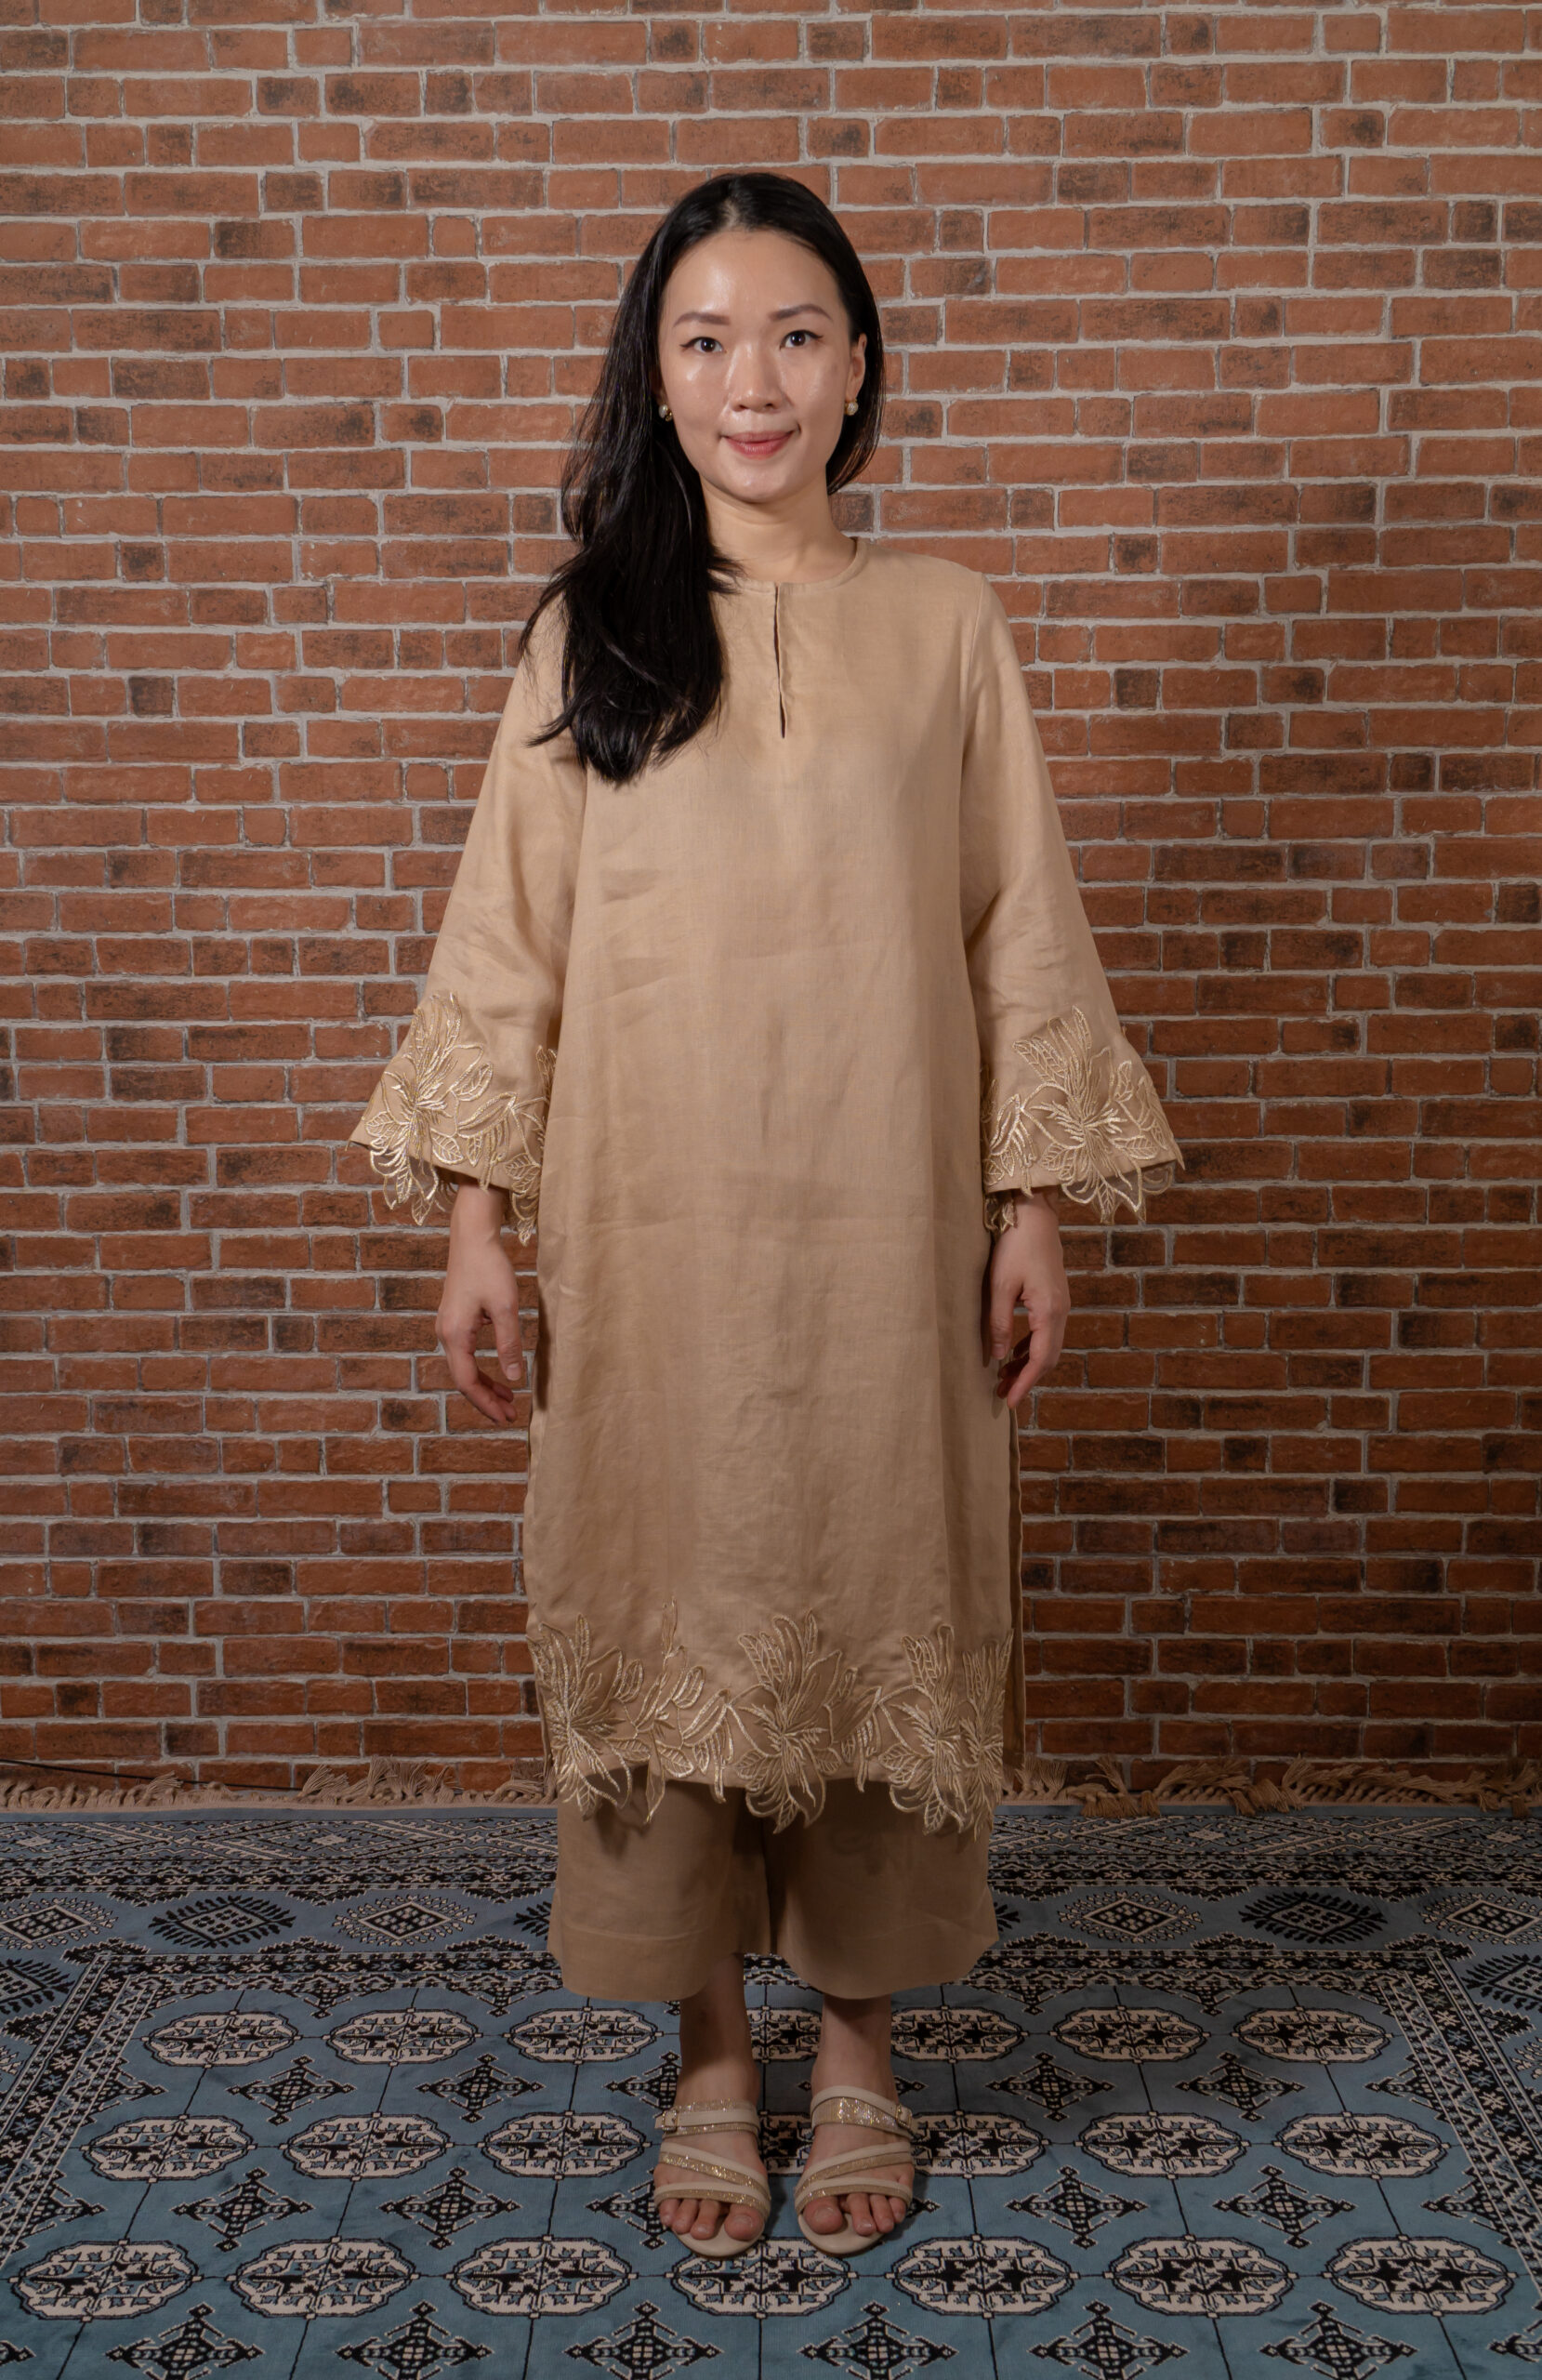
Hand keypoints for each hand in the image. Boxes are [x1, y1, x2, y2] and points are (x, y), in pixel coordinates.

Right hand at [436, 1182, 523, 1424]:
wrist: (472, 1237)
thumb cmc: (490, 1269)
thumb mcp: (506, 1308)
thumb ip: (509, 1344)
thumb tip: (515, 1378)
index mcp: (455, 1335)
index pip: (467, 1382)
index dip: (486, 1403)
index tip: (505, 1417)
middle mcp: (445, 1333)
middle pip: (463, 1378)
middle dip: (486, 1399)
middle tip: (510, 1414)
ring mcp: (447, 1325)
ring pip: (464, 1366)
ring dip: (485, 1384)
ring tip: (509, 1397)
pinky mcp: (454, 1318)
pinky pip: (465, 1353)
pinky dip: (481, 1367)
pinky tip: (500, 1369)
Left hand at [982, 1191, 1069, 1411]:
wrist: (1035, 1216)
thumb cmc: (1014, 1246)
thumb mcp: (999, 1286)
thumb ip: (999, 1323)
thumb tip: (998, 1357)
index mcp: (1049, 1312)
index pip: (1040, 1359)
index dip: (1025, 1383)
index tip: (1010, 1402)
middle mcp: (1061, 1312)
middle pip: (1048, 1358)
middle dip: (1026, 1378)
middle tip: (1001, 1394)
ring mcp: (1061, 1304)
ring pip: (1048, 1346)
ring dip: (1028, 1364)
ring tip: (1004, 1378)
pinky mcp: (1055, 1297)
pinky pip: (1047, 1333)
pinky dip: (1032, 1348)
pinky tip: (1014, 1353)